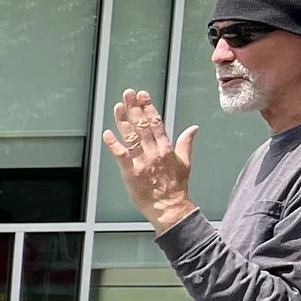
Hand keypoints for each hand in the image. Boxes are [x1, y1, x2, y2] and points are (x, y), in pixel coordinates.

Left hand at [102, 89, 198, 233]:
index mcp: (166, 148)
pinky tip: (107, 133)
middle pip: (143, 125)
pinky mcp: (131, 173)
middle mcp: (154, 151)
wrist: (169, 207)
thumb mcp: (185, 162)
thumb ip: (185, 143)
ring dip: (123, 121)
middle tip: (127, 93)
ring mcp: (142, 161)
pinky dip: (114, 144)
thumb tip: (193, 128)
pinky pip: (121, 156)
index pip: (157, 122)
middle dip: (134, 108)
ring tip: (118, 106)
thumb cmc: (176, 187)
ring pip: (132, 136)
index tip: (142, 95)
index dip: (148, 107)